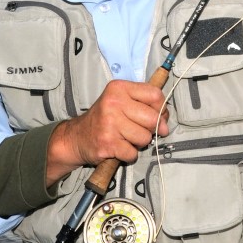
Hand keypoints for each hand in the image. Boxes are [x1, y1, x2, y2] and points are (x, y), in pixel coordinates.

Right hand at [46, 79, 169, 186]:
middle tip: (137, 129)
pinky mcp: (108, 143)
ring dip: (138, 142)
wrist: (77, 137)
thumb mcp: (123, 103)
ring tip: (125, 137)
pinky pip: (133, 153)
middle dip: (150, 129)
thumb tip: (164, 127)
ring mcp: (110, 123)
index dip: (160, 109)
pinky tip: (118, 147)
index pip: (155, 95)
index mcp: (119, 88)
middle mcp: (113, 102)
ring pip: (145, 138)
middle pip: (152, 118)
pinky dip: (128, 154)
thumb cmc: (105, 119)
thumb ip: (147, 108)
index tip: (154, 115)